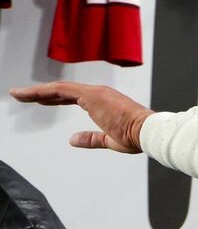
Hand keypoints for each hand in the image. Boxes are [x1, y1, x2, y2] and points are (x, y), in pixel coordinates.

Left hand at [9, 82, 152, 153]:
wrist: (148, 132)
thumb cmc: (136, 136)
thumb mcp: (109, 140)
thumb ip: (90, 138)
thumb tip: (72, 140)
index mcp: (103, 102)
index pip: (71, 97)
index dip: (53, 99)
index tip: (38, 101)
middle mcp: (98, 94)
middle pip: (61, 91)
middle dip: (39, 93)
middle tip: (20, 95)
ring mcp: (94, 93)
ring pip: (58, 89)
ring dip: (35, 91)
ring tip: (17, 94)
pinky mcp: (92, 96)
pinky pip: (62, 90)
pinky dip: (43, 92)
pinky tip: (29, 95)